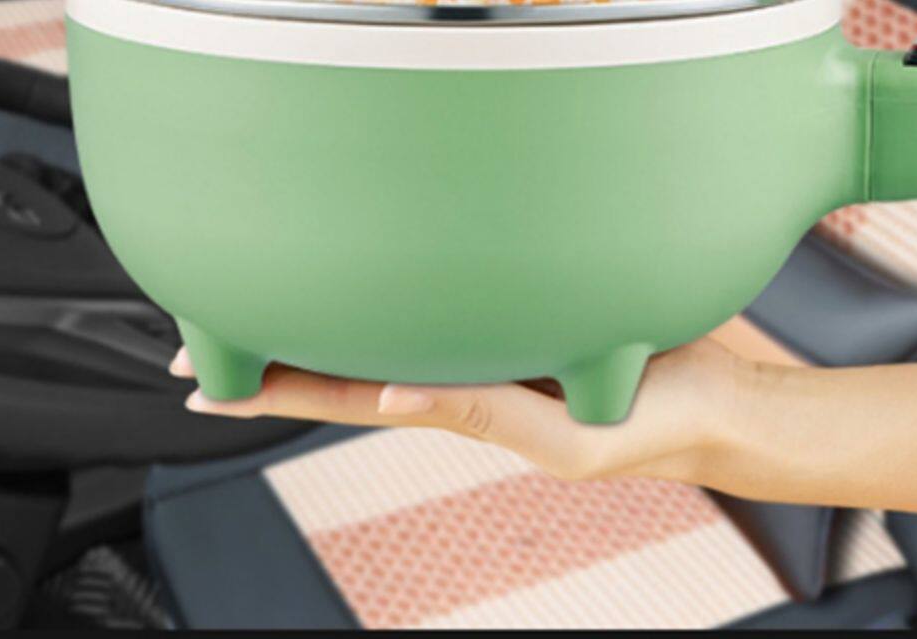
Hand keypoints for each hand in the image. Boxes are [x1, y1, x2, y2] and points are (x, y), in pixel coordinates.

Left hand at [174, 339, 775, 485]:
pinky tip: (373, 279)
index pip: (349, 400)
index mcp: (464, 412)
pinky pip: (442, 305)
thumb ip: (485, 416)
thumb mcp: (569, 436)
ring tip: (261, 311)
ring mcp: (487, 349)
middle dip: (273, 360)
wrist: (716, 401)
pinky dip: (392, 294)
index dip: (276, 395)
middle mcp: (462, 380)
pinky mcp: (521, 316)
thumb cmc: (651, 431)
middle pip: (349, 366)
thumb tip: (394, 396)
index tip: (210, 393)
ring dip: (321, 327)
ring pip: (387, 333)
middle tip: (200, 351)